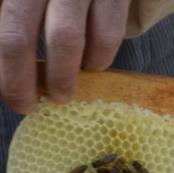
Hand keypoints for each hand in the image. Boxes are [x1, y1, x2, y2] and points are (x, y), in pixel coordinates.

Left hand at [0, 0, 128, 113]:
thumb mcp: (18, 2)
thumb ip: (10, 22)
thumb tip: (7, 65)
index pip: (0, 36)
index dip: (1, 68)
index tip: (7, 91)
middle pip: (15, 38)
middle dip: (19, 81)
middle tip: (25, 105)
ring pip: (64, 39)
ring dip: (62, 77)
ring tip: (62, 95)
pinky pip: (106, 32)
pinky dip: (99, 57)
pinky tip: (92, 65)